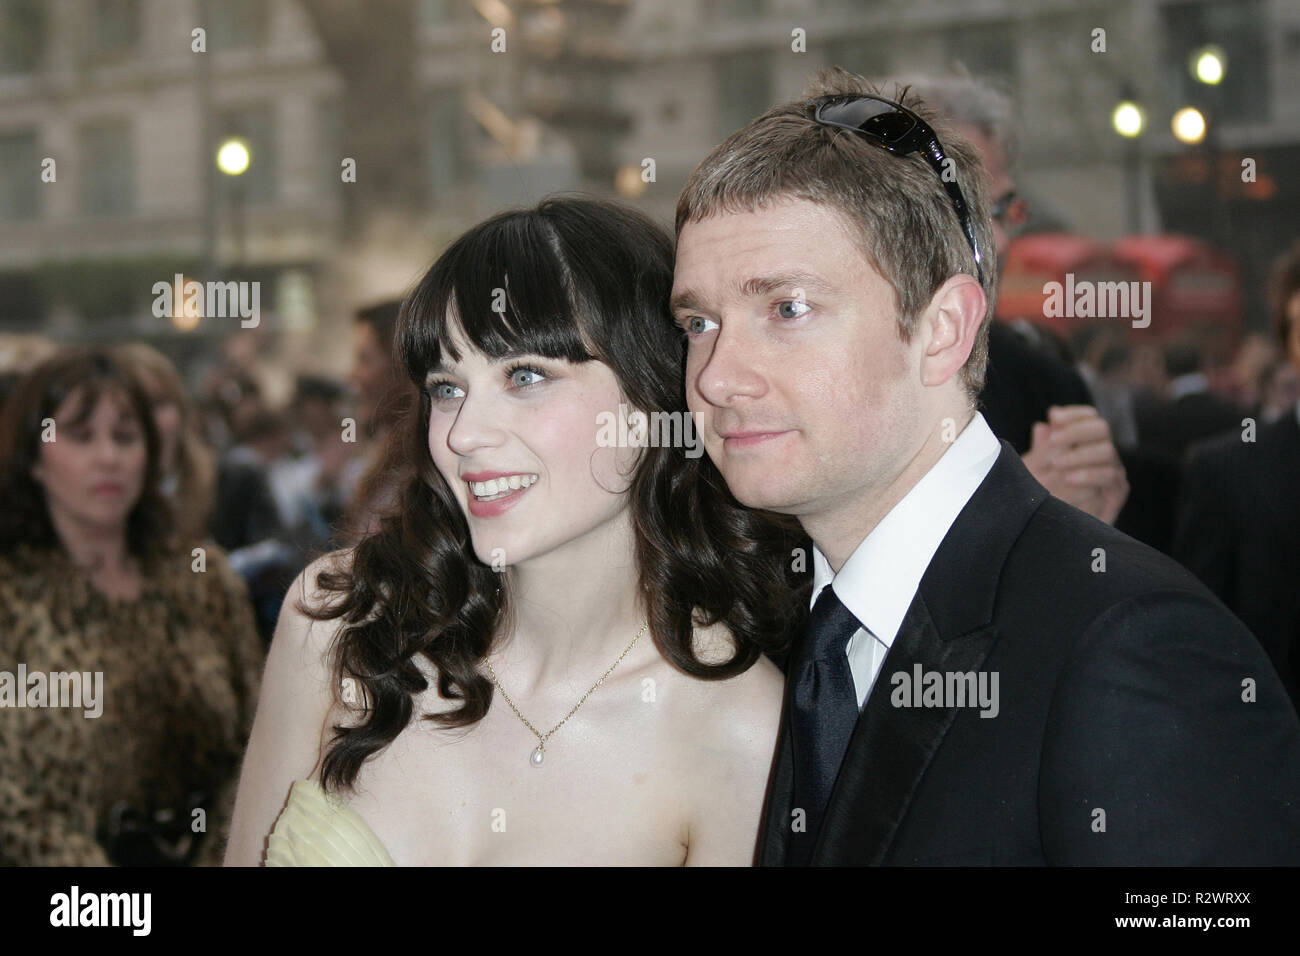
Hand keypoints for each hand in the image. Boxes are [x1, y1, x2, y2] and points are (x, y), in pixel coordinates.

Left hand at [1021, 405, 1128, 524]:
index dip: (1074, 413)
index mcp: (1086, 441)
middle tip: (1054, 440)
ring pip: (1107, 450)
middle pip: (1101, 428)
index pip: (1089, 417)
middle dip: (1076, 431)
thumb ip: (1042, 447)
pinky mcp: (1117, 490)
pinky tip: (1070, 478)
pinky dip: (1089, 474)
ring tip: (1056, 464)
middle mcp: (1102, 451)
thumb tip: (1042, 426)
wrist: (1055, 525)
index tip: (1054, 416)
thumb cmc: (1044, 492)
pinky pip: (1110, 476)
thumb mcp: (1037, 468)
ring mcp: (1112, 469)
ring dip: (1080, 454)